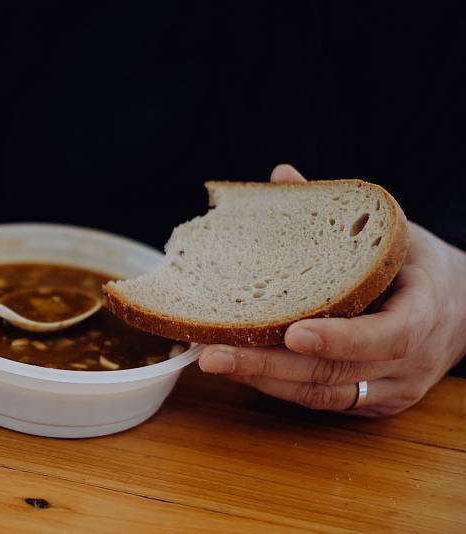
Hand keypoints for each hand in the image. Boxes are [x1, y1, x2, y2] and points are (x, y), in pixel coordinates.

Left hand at [197, 164, 465, 415]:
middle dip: (267, 365)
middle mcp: (409, 362)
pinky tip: (238, 370)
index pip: (386, 335)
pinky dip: (275, 387)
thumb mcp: (389, 234)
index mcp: (423, 312)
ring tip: (211, 360)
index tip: (292, 332)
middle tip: (212, 356)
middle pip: (334, 371)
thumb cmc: (414, 264)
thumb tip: (281, 176)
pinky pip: (319, 401)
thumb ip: (341, 214)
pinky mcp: (370, 404)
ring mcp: (390, 389)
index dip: (339, 337)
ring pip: (320, 393)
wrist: (459, 309)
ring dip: (261, 379)